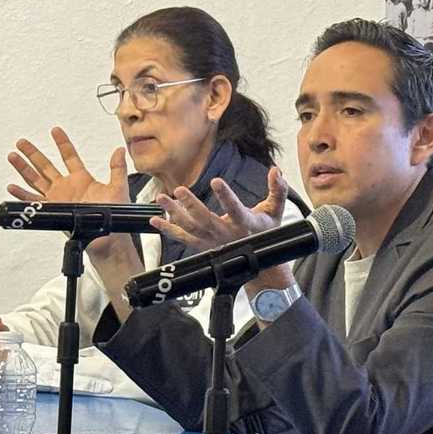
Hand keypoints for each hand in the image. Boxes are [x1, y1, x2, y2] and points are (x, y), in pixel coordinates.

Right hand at [6, 126, 130, 255]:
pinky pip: (33, 201)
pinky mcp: (52, 210)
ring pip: (36, 180)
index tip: (55, 130)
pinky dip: (22, 195)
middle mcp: (67, 186)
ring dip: (23, 168)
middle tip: (21, 142)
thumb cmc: (114, 215)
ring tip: (13, 156)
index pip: (69, 156)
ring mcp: (57, 198)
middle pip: (46, 166)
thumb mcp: (118, 188)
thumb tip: (120, 150)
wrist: (106, 235)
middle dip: (33, 153)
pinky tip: (12, 187)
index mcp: (82, 179)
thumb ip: (117, 168)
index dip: (62, 143)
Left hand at [150, 167, 287, 250]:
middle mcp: (227, 234)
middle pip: (205, 220)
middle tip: (179, 190)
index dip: (226, 196)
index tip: (215, 181)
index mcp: (245, 225)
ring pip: (190, 228)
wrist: (260, 263)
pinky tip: (155, 220)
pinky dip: (168, 230)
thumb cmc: (267, 233)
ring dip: (174, 214)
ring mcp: (213, 241)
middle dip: (191, 205)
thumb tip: (275, 170)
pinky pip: (183, 238)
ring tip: (161, 198)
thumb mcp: (277, 211)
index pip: (235, 209)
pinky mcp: (203, 245)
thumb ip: (277, 190)